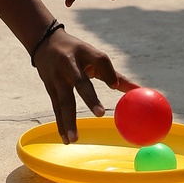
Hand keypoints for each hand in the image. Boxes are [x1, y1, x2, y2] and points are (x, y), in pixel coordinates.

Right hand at [33, 27, 134, 141]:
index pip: (98, 59)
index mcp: (83, 52)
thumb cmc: (77, 52)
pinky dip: (61, 125)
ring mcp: (56, 78)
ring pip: (64, 101)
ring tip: (74, 139)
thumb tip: (138, 89)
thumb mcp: (93, 55)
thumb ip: (112, 72)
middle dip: (90, 98)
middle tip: (100, 113)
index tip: (114, 86)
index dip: (107, 71)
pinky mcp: (50, 88)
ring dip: (68, 120)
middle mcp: (68, 65)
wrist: (44, 42)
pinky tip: (67, 140)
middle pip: (80, 82)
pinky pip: (57, 109)